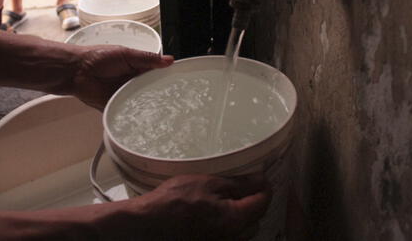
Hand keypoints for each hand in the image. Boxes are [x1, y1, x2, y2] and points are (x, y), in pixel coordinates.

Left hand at [72, 45, 172, 109]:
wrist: (76, 71)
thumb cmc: (98, 57)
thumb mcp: (126, 54)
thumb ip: (147, 59)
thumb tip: (169, 60)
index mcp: (137, 68)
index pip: (156, 75)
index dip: (167, 79)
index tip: (181, 84)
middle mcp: (132, 83)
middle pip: (151, 92)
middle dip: (160, 96)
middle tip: (175, 102)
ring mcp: (124, 96)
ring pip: (141, 104)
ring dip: (148, 107)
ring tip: (164, 113)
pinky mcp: (116, 107)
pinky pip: (127, 113)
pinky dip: (134, 116)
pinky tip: (144, 120)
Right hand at [137, 174, 270, 239]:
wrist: (147, 223)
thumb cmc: (174, 201)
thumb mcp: (208, 183)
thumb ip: (237, 184)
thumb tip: (259, 180)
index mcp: (235, 220)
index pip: (263, 202)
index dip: (264, 186)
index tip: (259, 177)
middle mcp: (232, 238)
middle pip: (256, 220)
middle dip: (253, 203)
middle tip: (241, 186)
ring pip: (243, 232)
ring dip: (241, 216)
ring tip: (226, 200)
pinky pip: (229, 237)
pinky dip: (228, 226)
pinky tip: (214, 215)